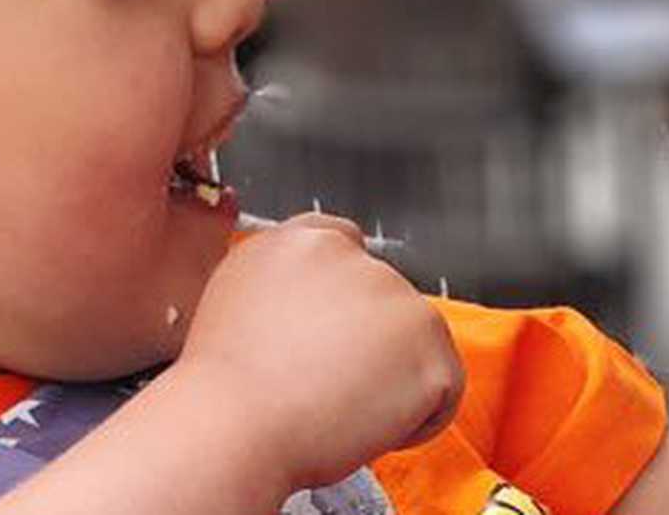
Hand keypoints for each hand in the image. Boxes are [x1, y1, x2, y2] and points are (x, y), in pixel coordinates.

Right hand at [174, 211, 464, 491]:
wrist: (234, 427)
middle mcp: (355, 258)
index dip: (346, 302)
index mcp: (301, 241)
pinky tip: (366, 425)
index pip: (347, 250)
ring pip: (417, 347)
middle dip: (370, 347)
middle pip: (387, 304)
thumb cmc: (225, 391)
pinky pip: (443, 390)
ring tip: (337, 407)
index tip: (336, 335)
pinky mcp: (428, 340)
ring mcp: (397, 295)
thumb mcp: (237, 305)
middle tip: (326, 386)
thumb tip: (317, 309)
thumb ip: (286, 290)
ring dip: (392, 381)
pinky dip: (417, 419)